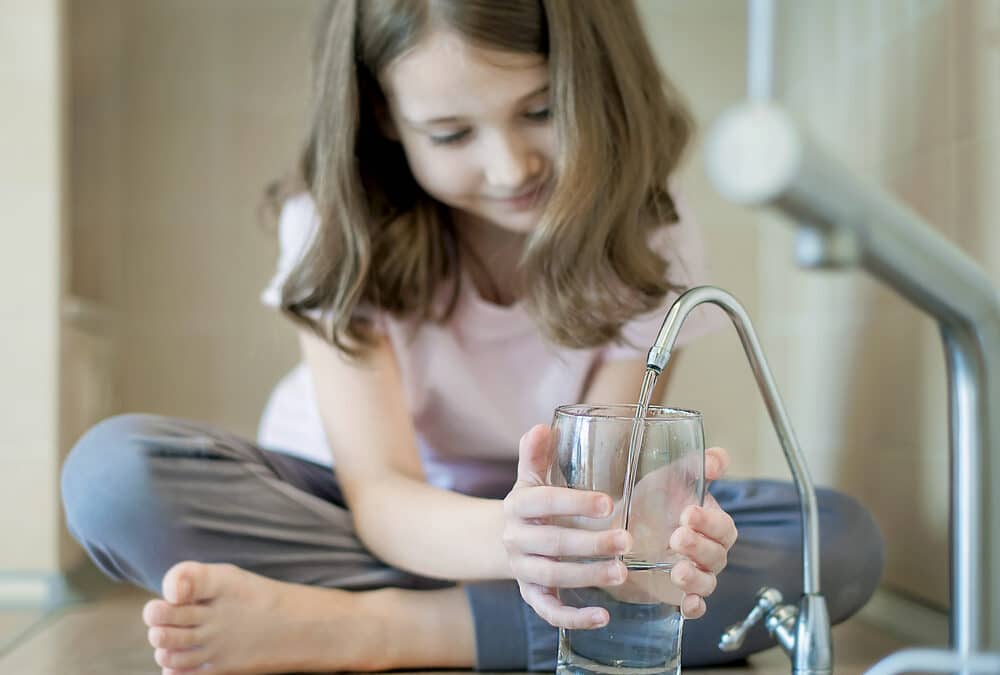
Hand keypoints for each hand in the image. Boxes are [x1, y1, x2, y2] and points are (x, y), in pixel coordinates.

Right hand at [502, 424, 630, 629]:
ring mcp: (522, 570)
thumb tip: (543, 427)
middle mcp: (516, 539)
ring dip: (588, 576)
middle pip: (552, 544)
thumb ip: (537, 454)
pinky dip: (574, 619)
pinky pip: (549, 612)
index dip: (574, 503)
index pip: (543, 502)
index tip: (608, 502)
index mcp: (518, 505)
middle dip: (590, 544)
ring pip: (553, 577)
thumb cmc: (531, 504)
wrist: (504, 539)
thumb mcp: (531, 477)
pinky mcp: (531, 596)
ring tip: (623, 572)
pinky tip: (604, 617)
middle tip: (626, 541)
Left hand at [598, 446, 735, 617]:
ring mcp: (694, 574)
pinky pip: (695, 606)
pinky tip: (687, 604)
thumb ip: (695, 467)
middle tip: (677, 536)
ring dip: (696, 579)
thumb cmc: (647, 501)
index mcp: (710, 524)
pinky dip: (694, 607)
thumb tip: (720, 457)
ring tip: (677, 570)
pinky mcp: (677, 594)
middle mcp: (707, 551)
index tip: (688, 513)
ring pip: (707, 583)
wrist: (614, 529)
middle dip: (699, 547)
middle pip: (717, 555)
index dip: (710, 523)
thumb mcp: (668, 478)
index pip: (724, 527)